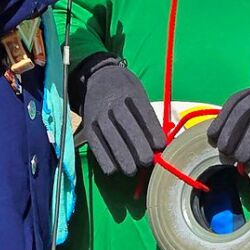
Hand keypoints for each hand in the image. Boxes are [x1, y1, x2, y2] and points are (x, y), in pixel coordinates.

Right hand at [76, 54, 166, 175]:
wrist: (97, 78)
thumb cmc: (125, 90)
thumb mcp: (139, 93)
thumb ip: (147, 114)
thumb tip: (159, 143)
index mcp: (131, 92)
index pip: (144, 114)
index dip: (153, 132)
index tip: (161, 146)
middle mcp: (113, 103)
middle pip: (127, 127)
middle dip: (138, 147)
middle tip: (147, 161)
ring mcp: (99, 115)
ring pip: (111, 138)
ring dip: (122, 157)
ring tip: (132, 171)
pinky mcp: (88, 126)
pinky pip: (96, 145)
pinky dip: (104, 159)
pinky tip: (113, 170)